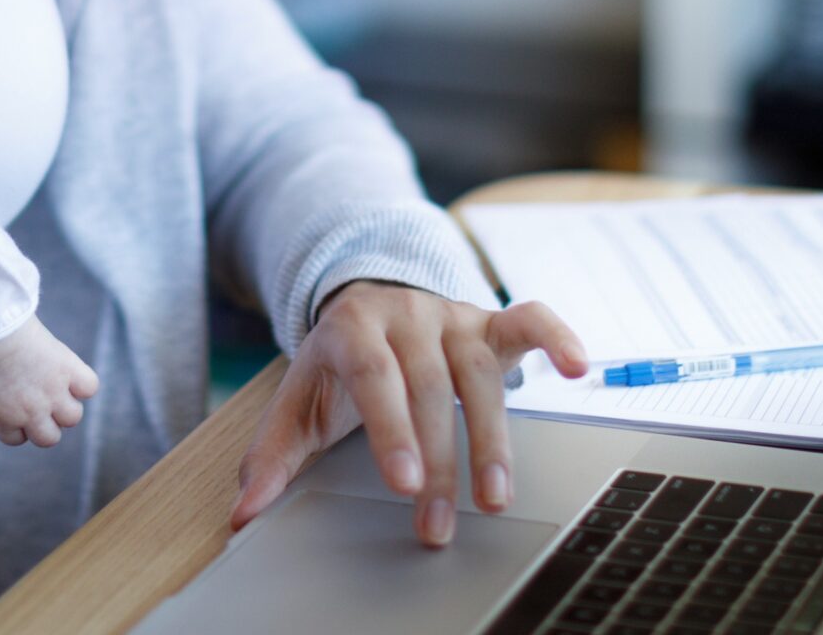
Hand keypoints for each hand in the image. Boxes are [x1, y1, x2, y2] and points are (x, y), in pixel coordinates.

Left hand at [0, 317, 101, 447]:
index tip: (15, 403)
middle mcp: (30, 413)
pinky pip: (90, 387)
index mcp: (2, 421)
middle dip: (45, 421)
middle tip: (37, 396)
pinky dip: (83, 382)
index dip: (18, 422)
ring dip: (65, 404)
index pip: (19, 439)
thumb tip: (8, 412)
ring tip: (54, 382)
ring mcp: (51, 394)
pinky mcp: (68, 371)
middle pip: (50, 438)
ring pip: (73, 417)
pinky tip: (69, 372)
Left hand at [232, 284, 586, 547]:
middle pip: (430, 388)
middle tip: (438, 521)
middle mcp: (407, 315)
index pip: (376, 377)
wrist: (365, 299)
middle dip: (439, 459)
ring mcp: (453, 315)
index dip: (391, 428)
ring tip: (496, 496)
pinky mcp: (490, 321)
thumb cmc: (336, 365)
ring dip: (493, 437)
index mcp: (353, 328)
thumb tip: (243, 513)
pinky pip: (529, 319)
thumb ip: (271, 457)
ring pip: (481, 372)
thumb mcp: (297, 403)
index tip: (403, 482)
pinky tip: (579, 368)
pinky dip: (557, 337)